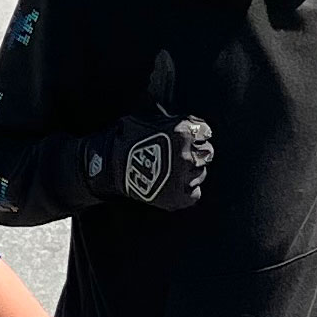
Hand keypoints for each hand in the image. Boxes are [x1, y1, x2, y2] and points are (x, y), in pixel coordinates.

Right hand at [82, 110, 212, 209]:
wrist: (109, 167)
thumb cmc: (126, 140)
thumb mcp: (148, 119)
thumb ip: (171, 120)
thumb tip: (188, 121)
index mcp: (182, 132)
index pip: (206, 132)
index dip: (197, 135)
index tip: (190, 138)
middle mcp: (186, 155)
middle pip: (207, 153)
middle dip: (195, 153)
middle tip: (179, 155)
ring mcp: (183, 178)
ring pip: (201, 173)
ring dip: (190, 171)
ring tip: (171, 170)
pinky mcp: (179, 197)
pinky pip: (194, 193)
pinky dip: (186, 190)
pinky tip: (172, 184)